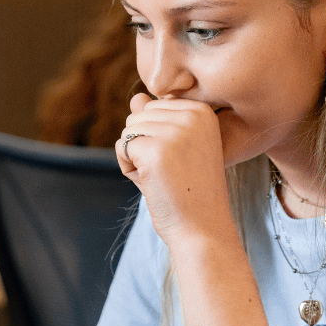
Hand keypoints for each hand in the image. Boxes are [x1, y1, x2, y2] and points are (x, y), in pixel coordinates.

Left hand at [116, 94, 234, 244]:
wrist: (203, 228)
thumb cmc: (190, 192)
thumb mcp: (177, 149)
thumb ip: (158, 120)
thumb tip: (137, 97)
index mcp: (203, 112)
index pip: (155, 107)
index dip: (157, 137)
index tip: (180, 160)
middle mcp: (192, 115)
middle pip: (139, 115)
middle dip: (143, 145)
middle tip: (169, 172)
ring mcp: (174, 131)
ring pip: (128, 129)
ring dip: (135, 157)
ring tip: (162, 178)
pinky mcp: (155, 149)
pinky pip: (122, 146)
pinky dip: (128, 167)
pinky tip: (152, 183)